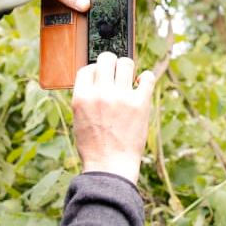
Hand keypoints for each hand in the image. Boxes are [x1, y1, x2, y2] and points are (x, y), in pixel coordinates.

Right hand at [72, 53, 156, 182]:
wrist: (110, 166)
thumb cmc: (93, 146)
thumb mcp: (79, 119)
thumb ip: (85, 98)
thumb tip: (95, 80)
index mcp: (81, 97)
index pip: (87, 68)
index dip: (95, 70)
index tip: (101, 77)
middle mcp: (100, 94)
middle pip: (106, 59)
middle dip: (111, 63)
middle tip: (116, 73)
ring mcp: (121, 97)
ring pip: (126, 63)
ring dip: (127, 68)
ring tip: (129, 78)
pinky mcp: (140, 103)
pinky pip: (147, 77)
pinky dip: (146, 77)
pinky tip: (142, 84)